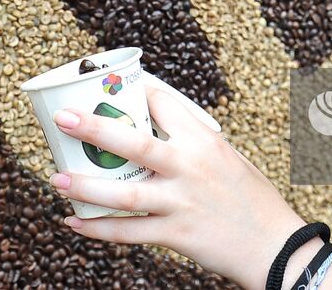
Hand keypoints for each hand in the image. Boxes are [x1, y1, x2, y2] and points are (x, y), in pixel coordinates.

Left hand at [50, 87, 307, 288]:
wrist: (275, 245)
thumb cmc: (251, 198)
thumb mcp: (228, 157)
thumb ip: (193, 144)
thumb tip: (154, 130)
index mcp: (203, 140)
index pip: (162, 104)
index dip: (133, 92)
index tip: (109, 86)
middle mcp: (190, 166)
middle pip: (134, 143)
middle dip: (94, 128)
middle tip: (63, 118)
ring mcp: (181, 201)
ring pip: (123, 194)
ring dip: (85, 185)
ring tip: (56, 178)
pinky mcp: (176, 233)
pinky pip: (129, 232)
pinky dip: (98, 228)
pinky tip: (75, 222)